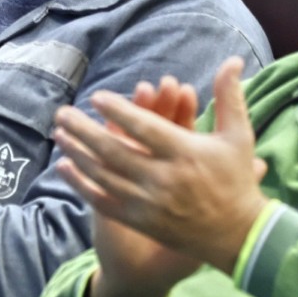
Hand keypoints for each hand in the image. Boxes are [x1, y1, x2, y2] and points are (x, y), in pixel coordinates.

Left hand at [54, 57, 268, 273]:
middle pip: (115, 151)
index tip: (96, 96)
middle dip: (84, 131)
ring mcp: (149, 203)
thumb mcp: (238, 136)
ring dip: (77, 153)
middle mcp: (164, 178)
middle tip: (62, 113)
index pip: (146, 129)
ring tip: (58, 134)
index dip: (120, 111)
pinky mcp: (140, 221)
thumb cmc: (237, 180)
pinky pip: (103, 202)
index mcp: (186, 153)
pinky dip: (81, 185)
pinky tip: (64, 168)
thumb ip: (229, 97)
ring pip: (103, 176)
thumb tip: (233, 60)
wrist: (239, 236)